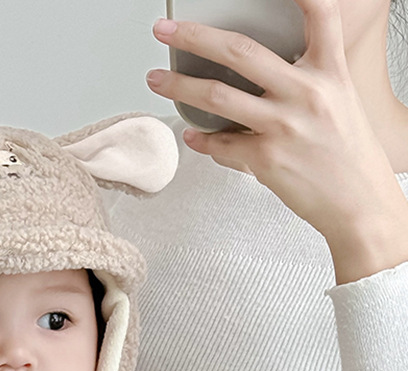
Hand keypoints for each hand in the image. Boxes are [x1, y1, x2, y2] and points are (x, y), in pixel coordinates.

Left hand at [146, 0, 407, 282]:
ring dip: (178, 86)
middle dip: (194, 36)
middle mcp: (306, 93)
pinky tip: (192, 137)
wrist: (360, 205)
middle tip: (165, 29)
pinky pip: (220, 144)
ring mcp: (283, 126)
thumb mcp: (341, 104)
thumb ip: (305, 85)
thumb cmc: (350, 158)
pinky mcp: (265, 159)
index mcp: (329, 74)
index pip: (320, 16)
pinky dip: (202, 141)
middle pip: (241, 51)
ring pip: (217, 96)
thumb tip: (260, 81)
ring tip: (156, 79)